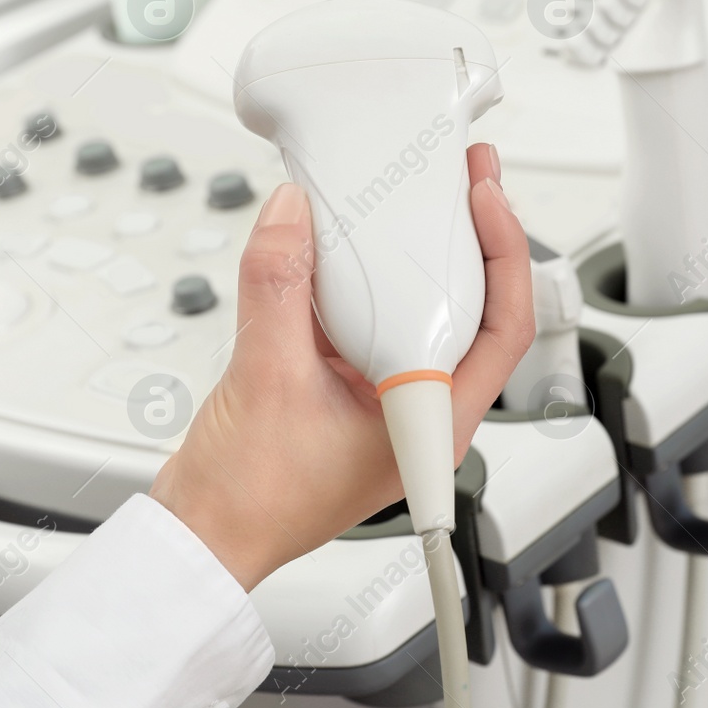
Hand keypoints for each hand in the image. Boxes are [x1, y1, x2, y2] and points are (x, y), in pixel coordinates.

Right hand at [149, 144, 533, 590]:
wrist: (202, 532)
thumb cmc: (249, 499)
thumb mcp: (266, 375)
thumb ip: (278, 284)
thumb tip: (290, 215)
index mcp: (432, 423)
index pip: (503, 329)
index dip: (504, 255)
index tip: (483, 200)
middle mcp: (420, 409)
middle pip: (471, 309)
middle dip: (469, 236)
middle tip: (465, 175)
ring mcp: (383, 395)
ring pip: (420, 309)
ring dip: (417, 250)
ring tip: (418, 191)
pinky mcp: (347, 383)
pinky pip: (370, 316)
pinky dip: (364, 272)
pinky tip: (349, 234)